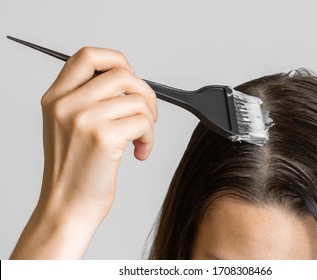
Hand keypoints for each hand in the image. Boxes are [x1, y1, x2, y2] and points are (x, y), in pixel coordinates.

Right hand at [10, 47, 156, 258]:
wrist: (66, 208)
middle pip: (122, 73)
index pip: (88, 56)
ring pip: (137, 99)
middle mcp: (66, 104)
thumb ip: (87, 99)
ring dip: (148, 121)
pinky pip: (144, 122)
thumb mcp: (67, 127)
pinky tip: (139, 152)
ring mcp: (84, 119)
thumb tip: (127, 82)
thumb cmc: (73, 171)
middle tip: (147, 114)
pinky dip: (150, 138)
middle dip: (145, 93)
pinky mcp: (104, 138)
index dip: (117, 60)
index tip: (131, 79)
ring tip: (140, 139)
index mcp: (56, 98)